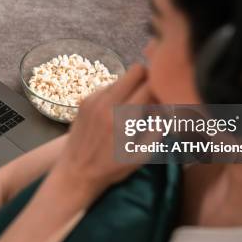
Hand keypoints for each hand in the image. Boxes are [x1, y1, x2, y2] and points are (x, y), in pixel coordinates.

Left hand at [52, 64, 152, 195]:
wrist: (75, 171)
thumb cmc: (112, 167)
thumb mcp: (142, 155)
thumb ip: (158, 129)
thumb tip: (166, 106)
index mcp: (123, 119)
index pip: (150, 86)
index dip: (162, 91)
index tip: (164, 101)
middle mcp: (107, 104)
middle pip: (136, 70)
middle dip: (148, 79)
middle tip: (151, 96)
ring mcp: (93, 99)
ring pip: (123, 77)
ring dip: (132, 87)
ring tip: (133, 108)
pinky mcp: (85, 100)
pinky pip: (108, 86)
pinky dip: (117, 94)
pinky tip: (116, 111)